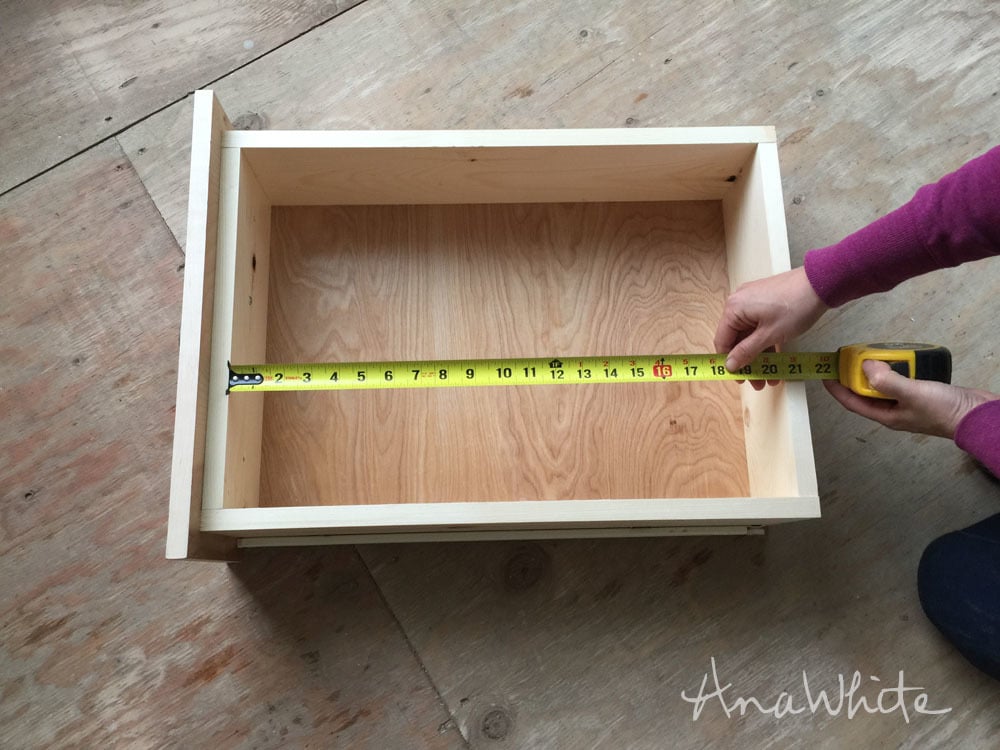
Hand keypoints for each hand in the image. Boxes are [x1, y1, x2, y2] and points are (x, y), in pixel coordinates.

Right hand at [714, 267, 828, 388]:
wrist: (821, 283)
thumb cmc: (795, 306)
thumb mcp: (769, 335)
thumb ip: (746, 352)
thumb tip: (730, 365)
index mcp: (733, 309)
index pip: (722, 341)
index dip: (730, 362)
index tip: (740, 378)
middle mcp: (738, 303)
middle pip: (736, 339)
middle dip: (748, 362)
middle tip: (758, 381)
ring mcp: (752, 301)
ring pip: (749, 334)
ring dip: (758, 355)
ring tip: (771, 374)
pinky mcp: (764, 301)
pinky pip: (758, 326)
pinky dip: (764, 342)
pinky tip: (775, 357)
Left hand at [825, 359, 999, 438]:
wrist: (977, 415)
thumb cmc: (942, 409)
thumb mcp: (911, 393)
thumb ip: (886, 381)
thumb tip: (864, 367)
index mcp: (886, 415)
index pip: (852, 402)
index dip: (837, 389)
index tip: (825, 373)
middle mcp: (893, 410)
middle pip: (866, 392)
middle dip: (855, 376)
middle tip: (848, 357)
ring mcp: (908, 403)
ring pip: (884, 385)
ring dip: (876, 371)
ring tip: (870, 354)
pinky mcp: (921, 395)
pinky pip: (901, 380)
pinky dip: (896, 369)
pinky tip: (898, 358)